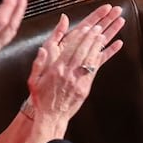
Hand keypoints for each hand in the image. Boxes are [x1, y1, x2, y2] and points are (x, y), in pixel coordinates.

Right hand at [26, 4, 125, 122]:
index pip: (70, 48)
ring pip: (90, 58)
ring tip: (103, 33)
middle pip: (82, 51)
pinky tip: (108, 49)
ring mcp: (78, 81)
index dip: (80, 36)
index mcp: (56, 70)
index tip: (86, 26)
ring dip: (97, 44)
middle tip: (99, 25)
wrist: (51, 117)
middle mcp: (68, 74)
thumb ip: (38, 63)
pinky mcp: (86, 87)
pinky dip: (101, 57)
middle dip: (91, 37)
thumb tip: (42, 49)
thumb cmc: (41, 98)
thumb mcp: (34, 80)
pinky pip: (95, 70)